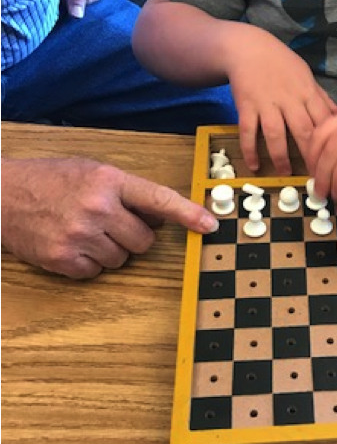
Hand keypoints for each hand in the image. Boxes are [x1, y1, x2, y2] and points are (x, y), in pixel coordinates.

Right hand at [1, 158, 218, 278]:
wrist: (3, 194)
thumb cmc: (52, 180)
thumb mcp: (94, 172)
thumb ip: (128, 191)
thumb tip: (164, 216)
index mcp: (109, 180)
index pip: (159, 199)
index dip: (188, 214)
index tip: (210, 226)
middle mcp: (97, 207)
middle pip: (144, 241)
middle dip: (134, 236)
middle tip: (110, 223)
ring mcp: (79, 235)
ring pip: (122, 259)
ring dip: (110, 250)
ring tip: (85, 230)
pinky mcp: (63, 259)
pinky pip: (96, 272)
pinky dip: (88, 263)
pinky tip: (71, 244)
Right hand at [226, 29, 336, 174]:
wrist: (249, 48)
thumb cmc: (281, 64)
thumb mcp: (307, 77)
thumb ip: (323, 100)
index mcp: (307, 93)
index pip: (324, 122)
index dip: (331, 144)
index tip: (335, 162)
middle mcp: (289, 100)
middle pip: (303, 131)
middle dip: (310, 155)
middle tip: (314, 176)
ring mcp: (266, 103)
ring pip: (275, 133)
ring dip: (280, 156)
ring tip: (285, 173)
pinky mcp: (246, 106)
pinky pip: (248, 131)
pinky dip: (250, 149)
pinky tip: (253, 165)